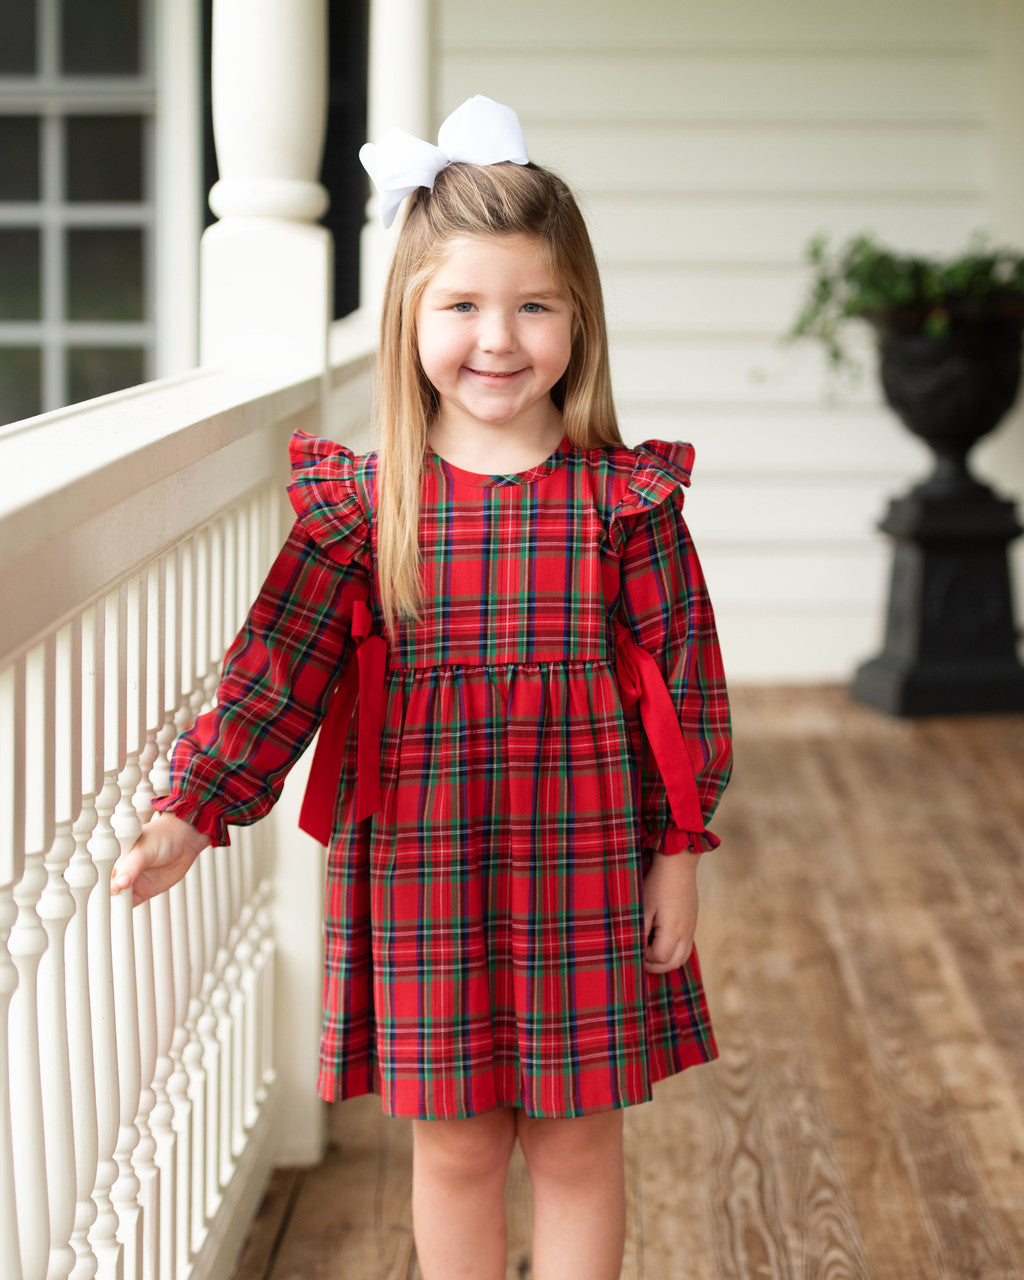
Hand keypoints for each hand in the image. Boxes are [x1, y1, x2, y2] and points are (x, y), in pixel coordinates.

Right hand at [110, 811, 209, 904]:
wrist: (185, 840)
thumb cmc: (162, 837)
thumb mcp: (144, 850)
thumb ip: (131, 866)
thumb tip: (119, 885)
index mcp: (114, 855)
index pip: (100, 871)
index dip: (99, 881)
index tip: (102, 890)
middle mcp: (120, 869)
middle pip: (106, 887)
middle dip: (105, 896)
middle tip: (106, 903)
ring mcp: (131, 881)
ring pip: (117, 897)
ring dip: (115, 904)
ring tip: (114, 908)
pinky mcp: (143, 891)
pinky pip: (130, 903)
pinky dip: (126, 909)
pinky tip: (123, 912)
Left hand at [642, 850, 699, 972]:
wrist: (678, 864)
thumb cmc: (657, 884)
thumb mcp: (643, 908)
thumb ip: (640, 932)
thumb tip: (634, 950)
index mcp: (673, 929)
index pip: (660, 956)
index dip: (645, 957)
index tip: (634, 947)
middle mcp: (686, 932)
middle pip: (674, 963)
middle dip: (657, 966)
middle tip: (641, 960)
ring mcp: (691, 927)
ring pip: (683, 957)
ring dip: (667, 962)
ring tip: (651, 955)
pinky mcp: (692, 922)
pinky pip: (686, 946)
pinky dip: (675, 952)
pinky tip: (661, 943)